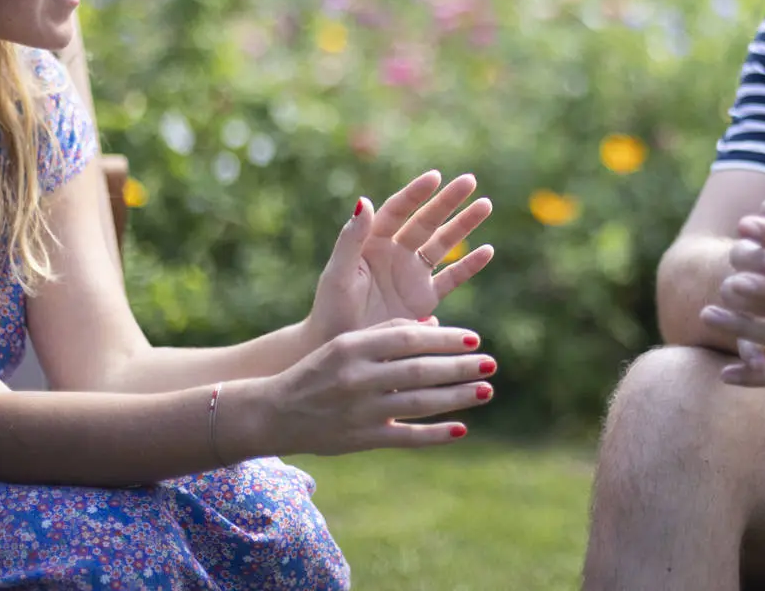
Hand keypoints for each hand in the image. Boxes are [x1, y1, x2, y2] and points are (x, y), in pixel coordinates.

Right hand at [243, 319, 496, 456]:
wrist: (273, 414)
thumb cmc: (315, 372)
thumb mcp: (343, 344)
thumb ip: (385, 333)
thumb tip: (434, 325)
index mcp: (352, 347)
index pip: (408, 339)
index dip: (445, 339)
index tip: (474, 340)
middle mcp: (357, 378)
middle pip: (419, 370)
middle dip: (459, 368)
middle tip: (491, 364)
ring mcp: (360, 411)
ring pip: (418, 402)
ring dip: (456, 397)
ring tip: (485, 391)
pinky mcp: (361, 439)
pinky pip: (405, 437)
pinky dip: (434, 434)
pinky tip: (461, 428)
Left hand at [307, 171, 493, 343]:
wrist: (341, 347)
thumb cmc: (332, 310)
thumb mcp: (338, 273)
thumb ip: (351, 239)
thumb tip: (364, 200)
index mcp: (372, 242)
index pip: (397, 211)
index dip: (416, 194)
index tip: (435, 177)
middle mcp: (395, 253)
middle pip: (426, 221)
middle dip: (448, 201)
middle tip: (470, 180)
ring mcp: (412, 274)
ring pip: (443, 243)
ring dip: (463, 224)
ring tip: (485, 204)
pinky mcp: (425, 299)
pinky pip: (451, 277)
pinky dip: (469, 265)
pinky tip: (488, 250)